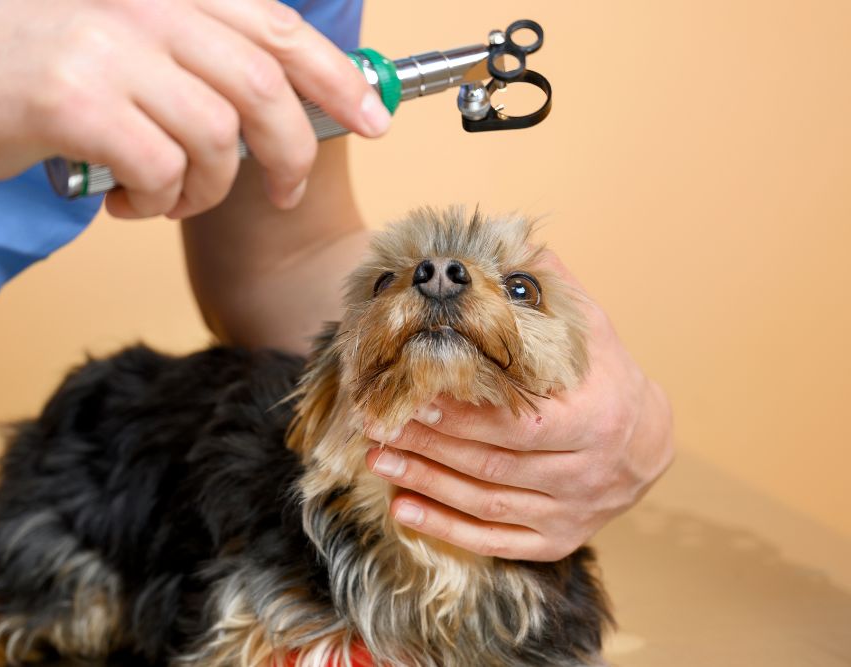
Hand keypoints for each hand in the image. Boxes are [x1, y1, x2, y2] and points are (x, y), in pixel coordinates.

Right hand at [0, 0, 388, 217]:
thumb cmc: (14, 70)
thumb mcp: (113, 43)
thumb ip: (187, 62)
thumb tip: (265, 111)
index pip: (275, 28)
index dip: (338, 75)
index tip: (375, 118)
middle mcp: (143, 8)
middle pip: (265, 87)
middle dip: (291, 153)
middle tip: (284, 191)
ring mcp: (109, 50)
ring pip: (218, 140)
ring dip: (205, 189)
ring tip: (166, 197)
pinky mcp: (77, 101)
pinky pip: (163, 169)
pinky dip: (158, 202)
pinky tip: (128, 203)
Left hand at [364, 252, 674, 560]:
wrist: (647, 443)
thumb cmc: (605, 376)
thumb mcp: (588, 328)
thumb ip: (548, 290)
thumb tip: (507, 239)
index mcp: (595, 417)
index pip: (519, 423)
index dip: (463, 415)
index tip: (416, 395)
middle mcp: (587, 472)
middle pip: (493, 464)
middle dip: (429, 445)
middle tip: (378, 425)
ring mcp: (572, 512)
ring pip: (486, 503)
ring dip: (426, 482)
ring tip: (378, 458)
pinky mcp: (557, 540)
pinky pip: (495, 541)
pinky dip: (445, 528)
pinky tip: (402, 508)